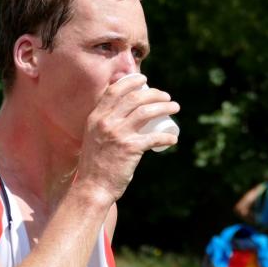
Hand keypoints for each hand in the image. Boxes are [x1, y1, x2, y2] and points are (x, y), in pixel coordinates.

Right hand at [74, 74, 179, 203]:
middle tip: (166, 97)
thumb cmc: (95, 163)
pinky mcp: (130, 148)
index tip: (144, 80)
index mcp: (96, 117)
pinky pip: (154, 138)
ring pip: (146, 112)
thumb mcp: (93, 137)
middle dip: (154, 93)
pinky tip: (173, 139)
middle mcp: (105, 122)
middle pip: (134, 98)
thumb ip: (102, 124)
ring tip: (175, 107)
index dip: (131, 81)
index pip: (114, 91)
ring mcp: (118, 134)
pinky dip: (167, 137)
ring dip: (164, 107)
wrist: (92, 187)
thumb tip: (120, 113)